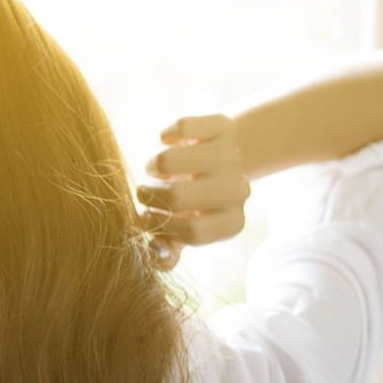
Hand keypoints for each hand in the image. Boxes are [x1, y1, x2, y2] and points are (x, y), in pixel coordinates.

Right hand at [133, 113, 250, 270]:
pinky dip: (165, 136)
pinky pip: (181, 127)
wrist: (225, 159)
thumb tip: (159, 256)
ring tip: (154, 170)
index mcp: (232, 222)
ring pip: (171, 160)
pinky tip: (168, 143)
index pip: (191, 232)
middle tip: (144, 193)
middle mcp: (238, 191)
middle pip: (178, 197)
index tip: (146, 216)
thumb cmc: (195, 203)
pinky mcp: (224, 126)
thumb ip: (170, 247)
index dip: (160, 226)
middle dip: (150, 196)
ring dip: (153, 166)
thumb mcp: (186, 228)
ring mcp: (232, 157)